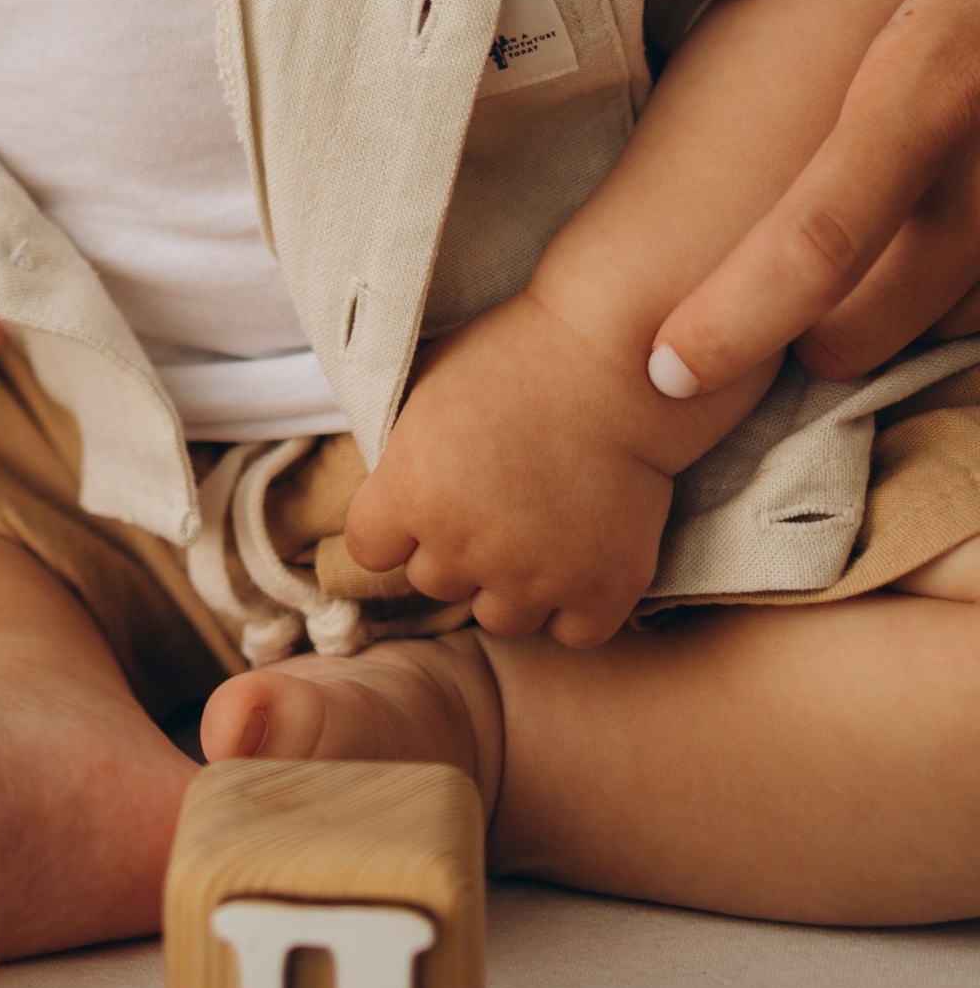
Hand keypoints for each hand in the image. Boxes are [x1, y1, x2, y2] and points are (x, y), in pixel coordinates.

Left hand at [343, 297, 689, 646]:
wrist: (616, 360)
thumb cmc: (516, 356)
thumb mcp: (425, 389)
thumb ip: (401, 456)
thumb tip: (390, 491)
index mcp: (410, 495)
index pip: (370, 550)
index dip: (394, 526)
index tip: (422, 500)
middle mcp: (464, 547)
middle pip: (434, 582)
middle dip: (454, 548)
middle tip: (492, 501)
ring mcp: (536, 576)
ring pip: (499, 617)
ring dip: (509, 585)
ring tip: (535, 532)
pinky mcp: (603, 589)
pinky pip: (572, 631)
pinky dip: (576, 605)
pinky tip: (581, 559)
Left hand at [649, 0, 979, 394]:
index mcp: (957, 57)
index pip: (834, 213)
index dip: (747, 306)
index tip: (666, 367)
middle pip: (910, 285)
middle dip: (828, 331)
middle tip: (746, 341)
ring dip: (911, 314)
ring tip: (833, 322)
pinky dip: (978, 276)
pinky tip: (933, 265)